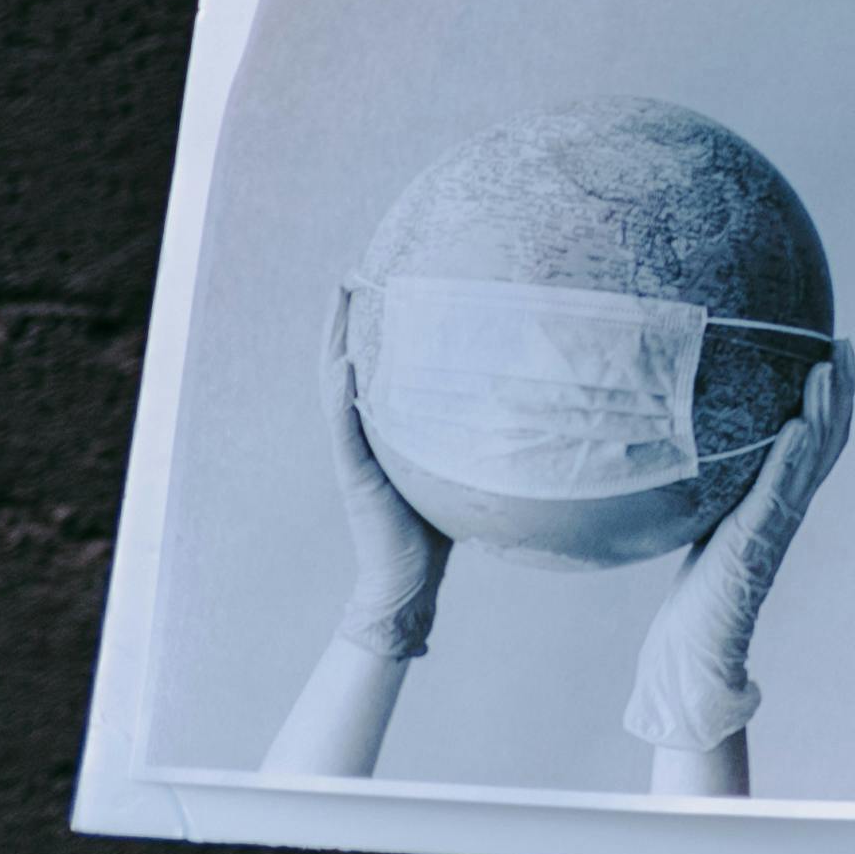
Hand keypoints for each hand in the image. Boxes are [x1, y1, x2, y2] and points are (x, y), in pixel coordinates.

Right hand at [322, 287, 443, 659]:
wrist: (409, 582)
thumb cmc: (436, 528)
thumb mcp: (454, 467)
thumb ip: (466, 436)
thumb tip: (518, 403)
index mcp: (382, 430)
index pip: (370, 367)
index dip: (369, 326)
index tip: (374, 279)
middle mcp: (362, 435)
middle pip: (346, 365)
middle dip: (346, 319)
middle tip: (349, 271)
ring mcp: (355, 455)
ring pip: (338, 388)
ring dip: (336, 343)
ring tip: (339, 300)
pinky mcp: (357, 478)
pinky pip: (347, 430)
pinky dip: (343, 397)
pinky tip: (344, 366)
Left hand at [625, 351, 853, 770]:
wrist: (696, 652)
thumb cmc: (697, 597)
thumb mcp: (705, 526)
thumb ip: (712, 490)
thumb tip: (685, 445)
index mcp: (779, 503)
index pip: (818, 442)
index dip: (833, 399)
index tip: (836, 352)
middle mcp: (787, 510)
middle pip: (829, 441)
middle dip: (840, 391)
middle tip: (845, 345)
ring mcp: (774, 525)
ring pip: (812, 459)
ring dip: (824, 412)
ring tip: (827, 370)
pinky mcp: (752, 542)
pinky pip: (778, 492)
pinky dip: (792, 457)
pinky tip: (798, 426)